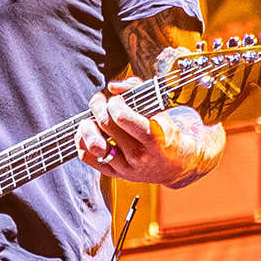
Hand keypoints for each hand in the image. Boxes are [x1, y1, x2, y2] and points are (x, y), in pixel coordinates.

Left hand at [76, 81, 223, 188]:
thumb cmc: (168, 133)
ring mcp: (126, 167)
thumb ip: (138, 90)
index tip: (115, 99)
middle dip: (98, 106)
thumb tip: (113, 86)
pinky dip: (81, 143)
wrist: (178, 164)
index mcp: (153, 137)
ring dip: (86, 126)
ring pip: (94, 145)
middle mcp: (139, 155)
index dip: (114, 102)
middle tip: (99, 101)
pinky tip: (87, 133)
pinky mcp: (116, 174)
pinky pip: (88, 158)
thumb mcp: (161, 109)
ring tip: (90, 119)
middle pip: (106, 125)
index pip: (122, 116)